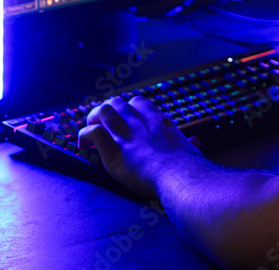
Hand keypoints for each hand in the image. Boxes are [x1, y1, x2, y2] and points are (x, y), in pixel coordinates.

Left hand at [79, 95, 201, 198]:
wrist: (180, 176)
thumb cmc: (189, 167)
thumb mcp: (192, 151)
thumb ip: (189, 144)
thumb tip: (195, 141)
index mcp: (159, 123)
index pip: (139, 104)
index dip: (128, 110)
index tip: (125, 121)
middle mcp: (141, 124)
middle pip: (118, 102)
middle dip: (107, 110)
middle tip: (103, 125)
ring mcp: (127, 136)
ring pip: (104, 111)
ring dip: (93, 118)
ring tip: (91, 129)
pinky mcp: (114, 151)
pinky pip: (93, 132)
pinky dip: (84, 136)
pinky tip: (83, 146)